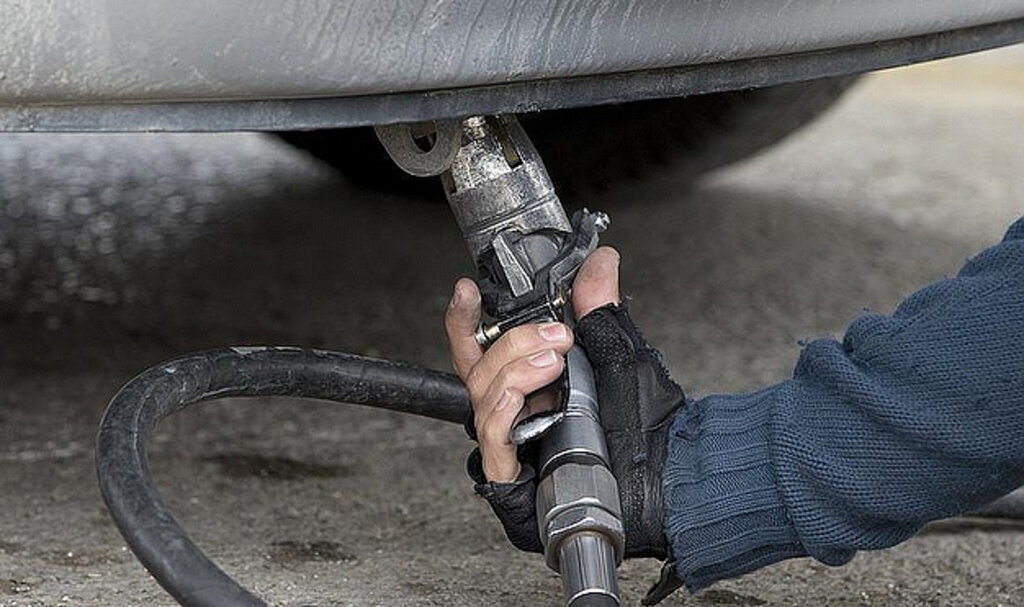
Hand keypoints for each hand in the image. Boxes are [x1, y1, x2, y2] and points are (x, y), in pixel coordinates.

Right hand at [445, 247, 621, 481]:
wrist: (658, 473)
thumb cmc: (634, 424)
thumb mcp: (618, 354)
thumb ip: (599, 307)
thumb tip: (602, 261)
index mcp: (526, 379)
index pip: (479, 346)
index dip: (464, 318)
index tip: (466, 290)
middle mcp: (511, 407)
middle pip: (478, 365)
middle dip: (512, 340)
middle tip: (559, 334)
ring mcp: (508, 438)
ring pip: (485, 393)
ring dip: (518, 369)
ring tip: (557, 362)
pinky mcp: (510, 471)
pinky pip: (492, 433)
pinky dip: (507, 408)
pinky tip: (529, 397)